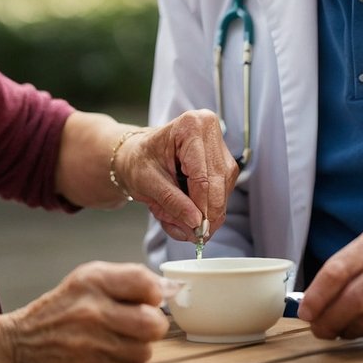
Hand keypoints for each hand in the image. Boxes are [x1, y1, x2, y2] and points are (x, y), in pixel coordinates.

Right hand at [0, 262, 170, 362]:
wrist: (25, 338)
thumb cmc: (66, 304)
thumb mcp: (91, 276)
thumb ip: (131, 278)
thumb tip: (171, 289)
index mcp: (94, 280)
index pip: (146, 283)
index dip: (157, 293)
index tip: (151, 297)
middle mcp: (92, 310)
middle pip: (152, 323)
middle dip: (155, 323)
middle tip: (145, 321)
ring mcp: (90, 341)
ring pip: (144, 350)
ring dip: (141, 345)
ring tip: (126, 336)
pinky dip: (127, 359)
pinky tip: (113, 348)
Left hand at [116, 109, 238, 242]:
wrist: (139, 154)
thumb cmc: (140, 160)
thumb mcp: (147, 182)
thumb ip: (172, 202)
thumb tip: (195, 224)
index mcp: (190, 126)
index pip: (203, 176)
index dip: (201, 208)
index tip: (197, 232)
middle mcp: (210, 130)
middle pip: (217, 184)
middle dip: (206, 214)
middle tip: (194, 235)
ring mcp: (220, 146)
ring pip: (223, 191)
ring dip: (205, 212)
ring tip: (180, 221)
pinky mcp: (223, 162)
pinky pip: (222, 192)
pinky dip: (206, 207)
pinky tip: (188, 213)